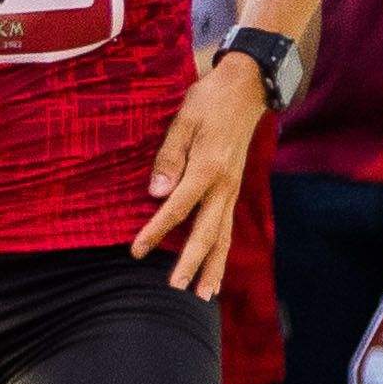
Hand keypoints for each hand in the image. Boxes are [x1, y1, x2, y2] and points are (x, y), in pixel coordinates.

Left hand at [129, 54, 268, 291]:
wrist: (247, 89)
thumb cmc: (209, 100)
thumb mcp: (184, 120)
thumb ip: (169, 158)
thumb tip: (156, 193)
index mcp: (208, 169)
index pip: (177, 208)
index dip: (155, 231)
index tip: (135, 251)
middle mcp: (224, 185)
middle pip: (208, 233)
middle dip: (192, 263)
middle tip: (176, 289)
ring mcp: (232, 189)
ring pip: (224, 236)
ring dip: (214, 266)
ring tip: (204, 294)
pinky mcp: (233, 189)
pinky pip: (228, 227)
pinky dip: (222, 250)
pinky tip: (214, 267)